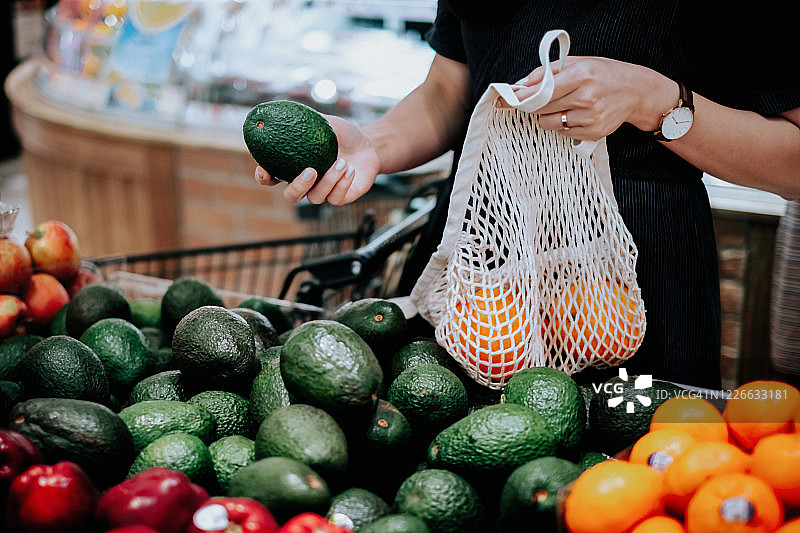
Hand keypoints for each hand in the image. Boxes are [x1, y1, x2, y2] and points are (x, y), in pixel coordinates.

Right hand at [254, 115, 380, 204]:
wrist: (369, 146)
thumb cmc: (343, 134)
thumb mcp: (325, 121)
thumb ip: (304, 119)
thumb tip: (280, 109)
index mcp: (295, 167)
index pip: (272, 177)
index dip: (264, 178)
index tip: (264, 171)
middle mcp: (307, 183)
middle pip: (291, 196)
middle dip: (297, 186)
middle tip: (311, 171)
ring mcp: (323, 192)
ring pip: (315, 197)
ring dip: (328, 180)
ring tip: (342, 162)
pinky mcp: (340, 198)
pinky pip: (335, 198)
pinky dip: (342, 184)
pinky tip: (350, 170)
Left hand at [502, 57, 675, 139]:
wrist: (636, 92)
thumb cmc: (605, 74)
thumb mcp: (579, 63)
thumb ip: (549, 71)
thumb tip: (522, 84)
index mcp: (581, 76)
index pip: (542, 90)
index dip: (521, 96)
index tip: (504, 99)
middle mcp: (586, 98)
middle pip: (541, 108)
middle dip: (533, 104)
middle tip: (535, 100)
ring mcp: (590, 118)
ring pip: (548, 123)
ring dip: (547, 115)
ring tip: (562, 105)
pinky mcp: (592, 132)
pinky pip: (562, 132)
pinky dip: (561, 124)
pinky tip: (574, 114)